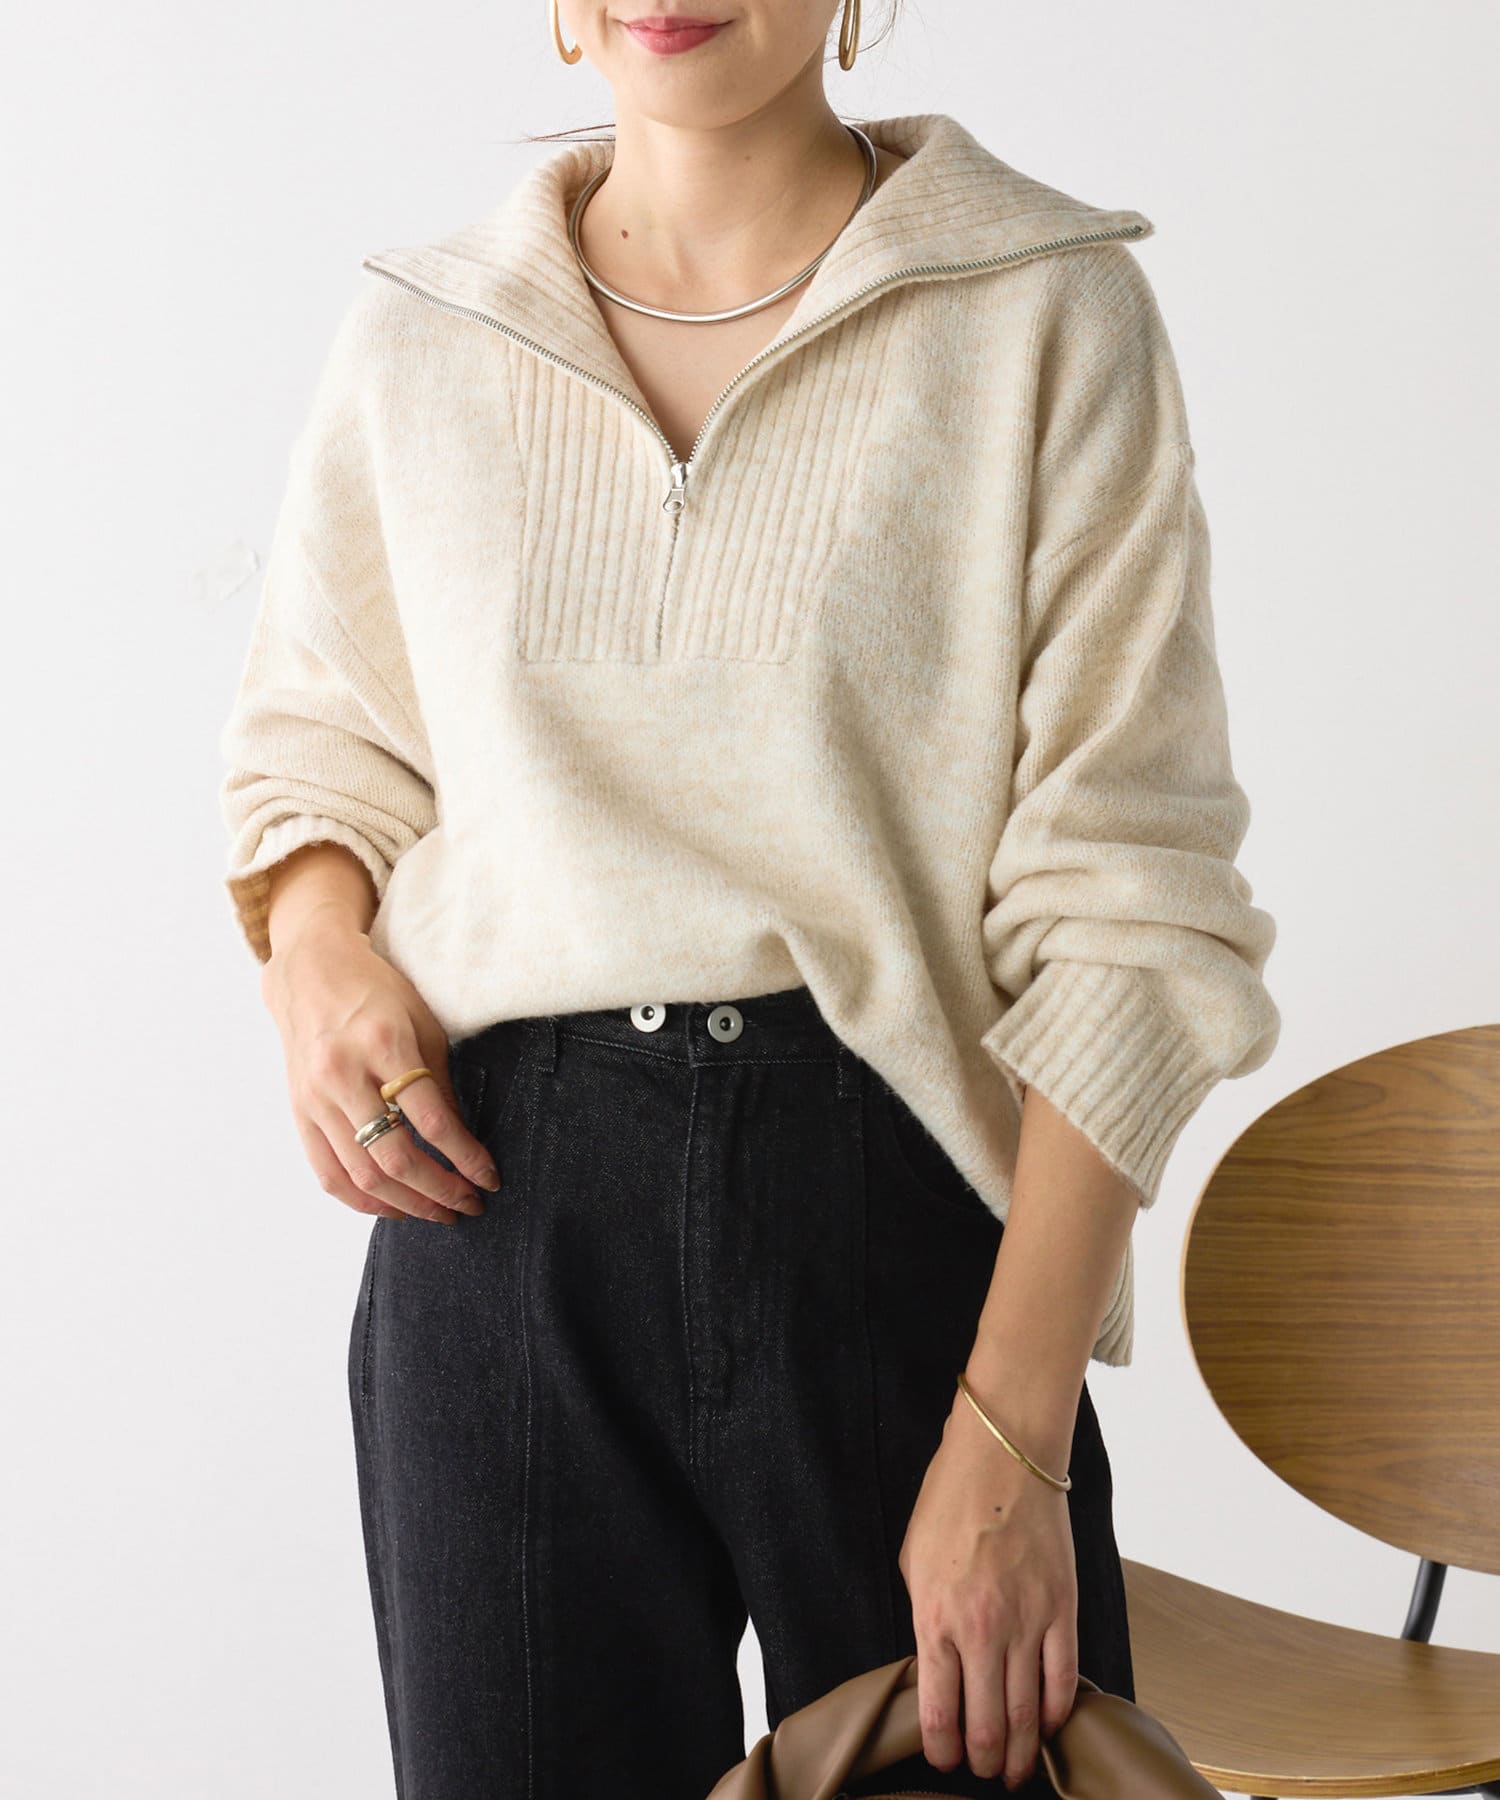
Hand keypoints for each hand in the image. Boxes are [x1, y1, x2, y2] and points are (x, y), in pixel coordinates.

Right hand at [260, 913, 502, 1222]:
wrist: (312, 971)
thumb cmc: (377, 993)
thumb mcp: (423, 1025)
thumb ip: (440, 1086)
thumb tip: (463, 1143)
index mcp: (385, 1045)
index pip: (432, 1121)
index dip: (466, 1158)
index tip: (490, 1179)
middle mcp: (344, 1074)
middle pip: (395, 1157)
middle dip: (439, 1191)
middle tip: (468, 1206)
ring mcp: (316, 1097)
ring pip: (361, 1175)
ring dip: (405, 1205)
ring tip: (438, 1213)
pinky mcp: (299, 1112)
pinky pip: (328, 1173)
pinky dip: (363, 1200)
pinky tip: (393, 1207)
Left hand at [896, 1386, 1078, 1789]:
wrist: (1003, 1458)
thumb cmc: (949, 1502)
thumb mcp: (915, 1562)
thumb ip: (926, 1618)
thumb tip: (937, 1664)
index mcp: (936, 1618)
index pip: (939, 1712)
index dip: (942, 1749)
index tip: (945, 1759)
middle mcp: (982, 1630)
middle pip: (986, 1726)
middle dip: (985, 1760)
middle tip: (985, 1771)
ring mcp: (1027, 1622)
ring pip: (1027, 1714)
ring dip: (1022, 1752)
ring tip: (1018, 1767)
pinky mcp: (1062, 1610)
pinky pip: (1063, 1680)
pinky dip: (1057, 1714)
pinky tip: (1048, 1726)